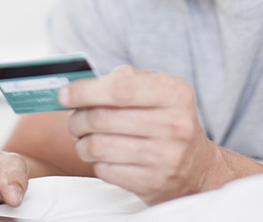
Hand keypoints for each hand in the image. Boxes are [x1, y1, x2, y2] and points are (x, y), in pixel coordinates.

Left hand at [59, 66, 222, 204]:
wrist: (198, 167)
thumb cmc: (168, 121)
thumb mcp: (158, 91)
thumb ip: (126, 79)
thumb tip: (83, 83)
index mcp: (175, 94)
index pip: (120, 88)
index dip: (85, 91)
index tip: (64, 94)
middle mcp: (175, 125)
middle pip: (103, 118)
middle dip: (77, 119)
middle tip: (74, 120)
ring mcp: (166, 157)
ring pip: (99, 146)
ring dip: (83, 143)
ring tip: (86, 139)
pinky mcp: (154, 183)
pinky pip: (106, 171)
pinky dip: (96, 163)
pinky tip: (105, 157)